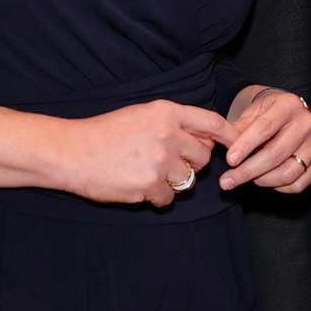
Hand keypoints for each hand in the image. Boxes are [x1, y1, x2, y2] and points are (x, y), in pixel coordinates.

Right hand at [59, 99, 231, 206]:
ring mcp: (160, 161)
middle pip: (203, 156)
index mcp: (166, 112)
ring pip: (187, 179)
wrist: (71, 152)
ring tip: (147, 173)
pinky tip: (137, 185)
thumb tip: (206, 138)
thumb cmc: (105, 133)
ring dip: (173, 181)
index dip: (230, 134)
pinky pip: (168, 198)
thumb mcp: (142, 115)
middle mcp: (168, 134)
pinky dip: (156, 196)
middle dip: (193, 163)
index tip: (239, 144)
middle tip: (169, 163)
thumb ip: (174, 123)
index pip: (211, 122)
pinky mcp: (149, 185)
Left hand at [223, 85, 310, 193]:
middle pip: (276, 153)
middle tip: (227, 181)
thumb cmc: (267, 114)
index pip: (265, 127)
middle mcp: (307, 123)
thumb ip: (237, 129)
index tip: (229, 160)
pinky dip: (278, 187)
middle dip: (248, 171)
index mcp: (288, 105)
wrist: (289, 114)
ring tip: (245, 178)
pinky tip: (264, 180)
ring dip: (261, 181)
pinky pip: (299, 184)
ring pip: (288, 172)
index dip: (246, 145)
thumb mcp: (251, 113)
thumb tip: (223, 146)